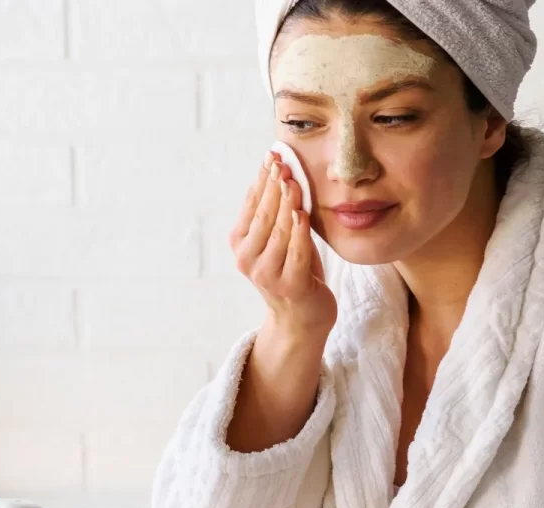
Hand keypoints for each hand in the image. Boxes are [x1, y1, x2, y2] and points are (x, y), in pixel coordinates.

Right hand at [232, 153, 335, 340]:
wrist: (303, 316)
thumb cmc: (294, 270)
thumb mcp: (281, 237)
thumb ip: (278, 210)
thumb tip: (277, 170)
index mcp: (241, 243)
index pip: (252, 204)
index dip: (262, 178)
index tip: (272, 154)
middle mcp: (247, 259)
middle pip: (263, 215)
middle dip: (273, 186)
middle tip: (282, 161)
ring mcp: (267, 274)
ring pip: (278, 231)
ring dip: (286, 203)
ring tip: (293, 181)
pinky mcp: (291, 286)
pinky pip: (295, 253)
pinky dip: (298, 232)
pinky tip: (302, 213)